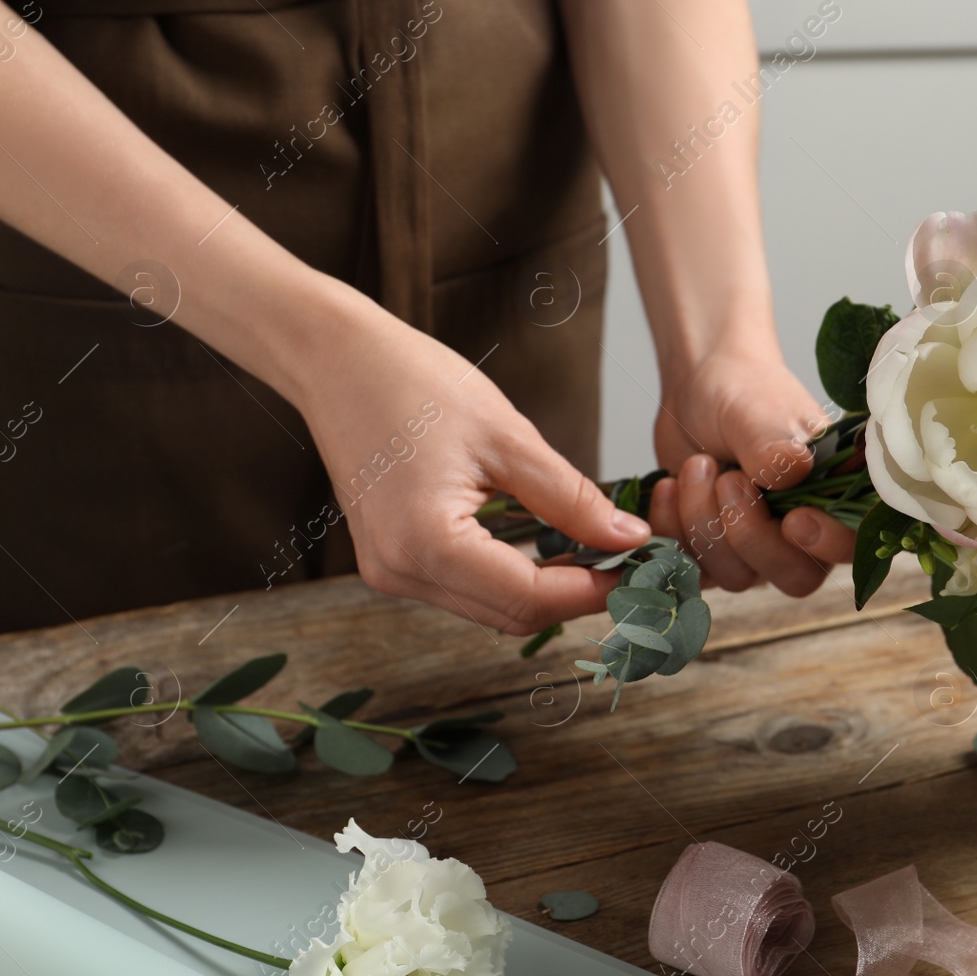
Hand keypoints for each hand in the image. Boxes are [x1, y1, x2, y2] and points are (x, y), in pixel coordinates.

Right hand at [293, 287, 650, 634]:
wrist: (336, 359)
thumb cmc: (413, 382)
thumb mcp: (508, 437)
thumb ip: (571, 498)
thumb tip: (628, 538)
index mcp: (426, 542)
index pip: (530, 598)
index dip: (593, 589)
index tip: (640, 567)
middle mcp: (401, 571)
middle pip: (511, 616)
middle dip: (575, 595)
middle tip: (627, 561)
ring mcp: (391, 572)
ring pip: (491, 609)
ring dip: (546, 590)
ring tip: (595, 550)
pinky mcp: (392, 561)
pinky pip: (466, 588)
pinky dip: (511, 577)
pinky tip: (546, 545)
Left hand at [646, 346, 854, 595]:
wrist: (700, 390)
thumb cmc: (746, 393)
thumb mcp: (759, 412)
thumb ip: (774, 446)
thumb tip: (792, 472)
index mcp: (834, 497)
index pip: (852, 545)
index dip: (828, 545)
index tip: (795, 520)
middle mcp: (802, 534)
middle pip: (794, 577)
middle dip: (749, 534)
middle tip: (728, 479)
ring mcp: (755, 550)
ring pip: (736, 576)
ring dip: (704, 521)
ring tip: (697, 465)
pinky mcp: (711, 553)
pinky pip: (691, 571)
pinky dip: (671, 531)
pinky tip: (669, 485)